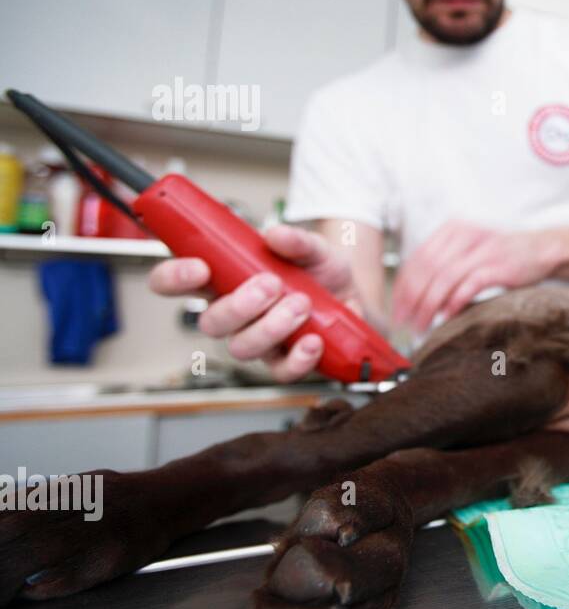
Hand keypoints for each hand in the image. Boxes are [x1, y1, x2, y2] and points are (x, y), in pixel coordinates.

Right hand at [148, 224, 360, 381]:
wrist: (355, 297)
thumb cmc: (321, 271)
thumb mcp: (314, 247)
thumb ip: (297, 240)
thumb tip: (276, 235)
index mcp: (224, 279)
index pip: (175, 283)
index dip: (173, 278)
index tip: (198, 268)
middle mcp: (234, 314)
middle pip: (209, 323)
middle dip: (238, 305)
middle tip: (272, 284)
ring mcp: (258, 340)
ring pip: (241, 348)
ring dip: (271, 326)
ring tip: (302, 304)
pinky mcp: (285, 360)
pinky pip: (279, 372)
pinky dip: (297, 358)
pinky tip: (313, 340)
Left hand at [391, 220, 562, 331]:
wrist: (542, 248)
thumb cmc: (503, 254)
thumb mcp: (469, 250)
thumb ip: (445, 265)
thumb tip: (417, 295)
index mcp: (453, 229)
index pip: (418, 258)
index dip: (403, 286)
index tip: (396, 308)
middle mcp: (464, 235)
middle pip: (427, 269)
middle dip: (411, 299)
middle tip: (404, 322)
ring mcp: (482, 250)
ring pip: (444, 278)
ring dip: (429, 305)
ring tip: (422, 324)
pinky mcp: (498, 265)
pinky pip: (468, 285)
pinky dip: (454, 302)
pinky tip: (446, 316)